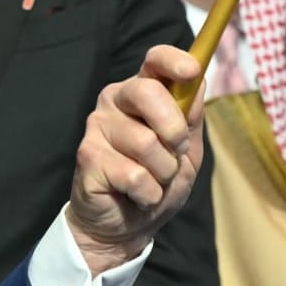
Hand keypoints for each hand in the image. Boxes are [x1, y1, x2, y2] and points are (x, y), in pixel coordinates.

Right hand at [66, 45, 205, 275]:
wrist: (127, 225)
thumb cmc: (157, 180)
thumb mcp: (187, 150)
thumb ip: (192, 118)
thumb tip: (198, 83)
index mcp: (143, 92)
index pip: (155, 61)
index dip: (174, 61)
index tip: (191, 71)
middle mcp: (116, 101)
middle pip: (149, 92)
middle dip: (174, 129)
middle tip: (177, 151)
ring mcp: (97, 126)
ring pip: (147, 142)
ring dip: (164, 172)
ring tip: (153, 181)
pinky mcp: (87, 156)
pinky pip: (135, 174)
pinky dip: (149, 193)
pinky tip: (137, 195)